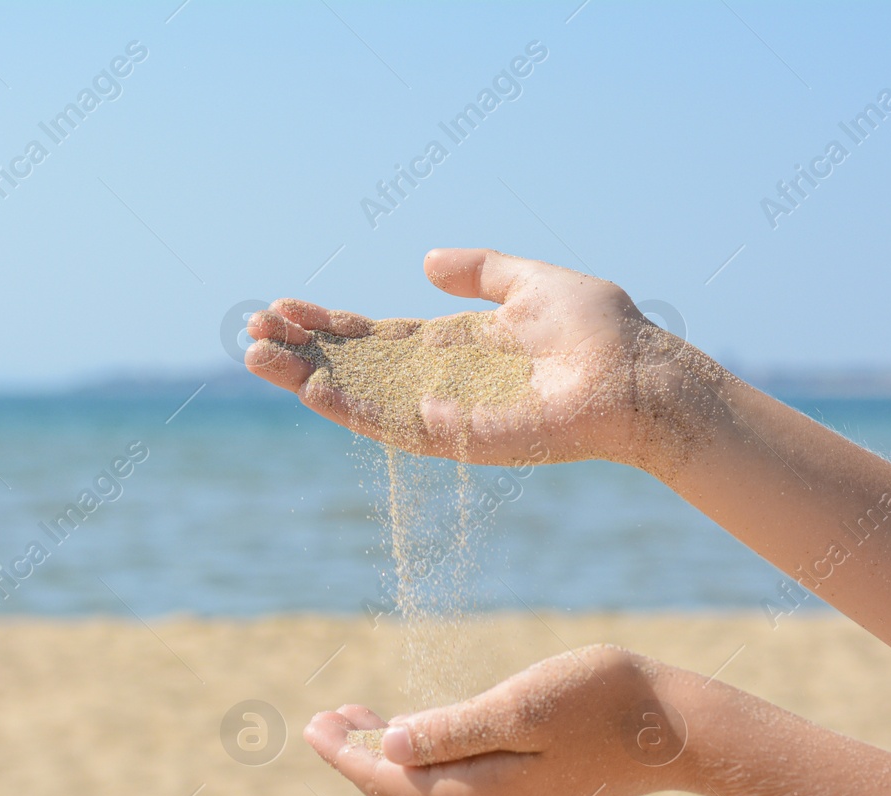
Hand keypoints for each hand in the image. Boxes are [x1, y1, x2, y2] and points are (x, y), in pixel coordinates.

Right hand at [244, 248, 723, 469]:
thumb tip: (424, 263)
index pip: (375, 340)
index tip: (281, 308)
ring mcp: (452, 414)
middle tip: (249, 336)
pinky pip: (406, 427)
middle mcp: (443, 385)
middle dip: (304, 353)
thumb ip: (479, 271)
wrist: (641, 376)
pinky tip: (319, 390)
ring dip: (311, 382)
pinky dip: (362, 412)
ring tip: (258, 361)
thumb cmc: (598, 331)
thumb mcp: (529, 282)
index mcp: (453, 348)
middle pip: (357, 371)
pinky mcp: (469, 437)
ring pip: (365, 401)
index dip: (329, 325)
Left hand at [303, 645, 693, 795]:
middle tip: (324, 718)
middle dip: (355, 761)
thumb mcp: (519, 705)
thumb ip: (451, 728)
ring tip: (357, 719)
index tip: (311, 723)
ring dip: (385, 764)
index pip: (387, 783)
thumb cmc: (602, 702)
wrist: (678, 732)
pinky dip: (419, 768)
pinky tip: (415, 736)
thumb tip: (386, 746)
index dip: (344, 754)